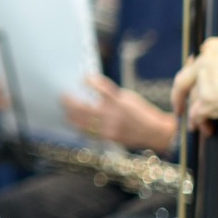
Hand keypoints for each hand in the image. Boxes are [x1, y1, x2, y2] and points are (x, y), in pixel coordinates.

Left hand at [61, 75, 175, 152]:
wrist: (154, 132)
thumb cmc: (140, 112)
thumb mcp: (128, 97)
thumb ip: (109, 93)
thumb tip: (89, 86)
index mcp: (119, 102)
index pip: (100, 88)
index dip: (88, 81)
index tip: (82, 78)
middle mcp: (112, 115)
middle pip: (81, 108)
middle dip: (68, 101)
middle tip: (62, 96)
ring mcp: (108, 128)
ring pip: (79, 122)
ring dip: (69, 115)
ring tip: (65, 109)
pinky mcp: (107, 138)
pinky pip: (87, 132)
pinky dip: (79, 126)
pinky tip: (74, 121)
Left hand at [173, 37, 217, 132]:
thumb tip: (192, 62)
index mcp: (214, 48)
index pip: (195, 64)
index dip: (193, 80)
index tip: (190, 88)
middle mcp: (208, 60)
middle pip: (184, 81)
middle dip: (179, 96)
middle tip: (179, 108)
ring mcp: (208, 80)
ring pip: (193, 100)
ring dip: (197, 114)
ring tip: (204, 123)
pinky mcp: (209, 100)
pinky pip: (196, 114)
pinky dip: (199, 122)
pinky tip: (206, 128)